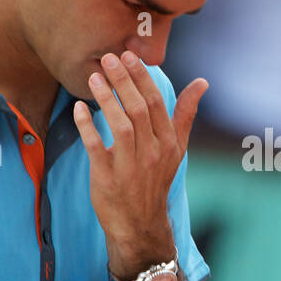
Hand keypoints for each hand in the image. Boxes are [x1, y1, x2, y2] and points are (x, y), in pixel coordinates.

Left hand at [73, 52, 206, 277]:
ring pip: (120, 126)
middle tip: (108, 58)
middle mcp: (152, 153)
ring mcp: (130, 167)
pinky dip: (87, 127)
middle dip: (122, 81)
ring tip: (93, 77)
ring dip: (106, 99)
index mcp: (168, 143)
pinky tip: (78, 109)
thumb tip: (202, 83)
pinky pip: (96, 148)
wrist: (140, 224)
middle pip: (137, 110)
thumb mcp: (176, 149)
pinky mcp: (108, 179)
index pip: (155, 103)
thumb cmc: (155, 179)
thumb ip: (185, 114)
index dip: (141, 78)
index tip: (128, 56)